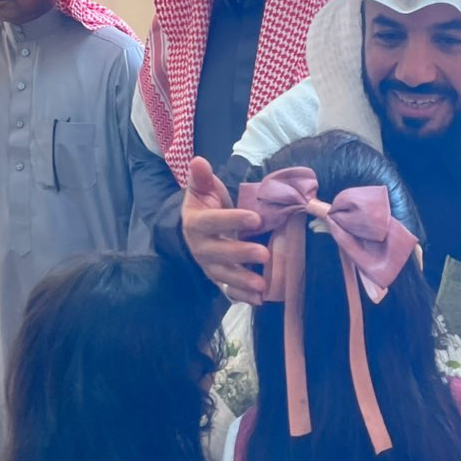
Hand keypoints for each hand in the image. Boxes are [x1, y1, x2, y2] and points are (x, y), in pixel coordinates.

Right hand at [182, 155, 268, 303]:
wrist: (195, 230)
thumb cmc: (205, 206)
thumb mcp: (202, 190)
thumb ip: (201, 178)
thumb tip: (199, 161)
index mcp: (196, 223)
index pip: (213, 221)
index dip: (233, 220)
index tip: (256, 218)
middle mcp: (200, 247)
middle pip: (219, 253)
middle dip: (241, 254)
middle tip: (264, 254)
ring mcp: (209, 266)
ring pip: (224, 275)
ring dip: (243, 281)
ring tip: (263, 285)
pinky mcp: (219, 278)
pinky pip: (229, 290)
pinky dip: (243, 296)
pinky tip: (260, 300)